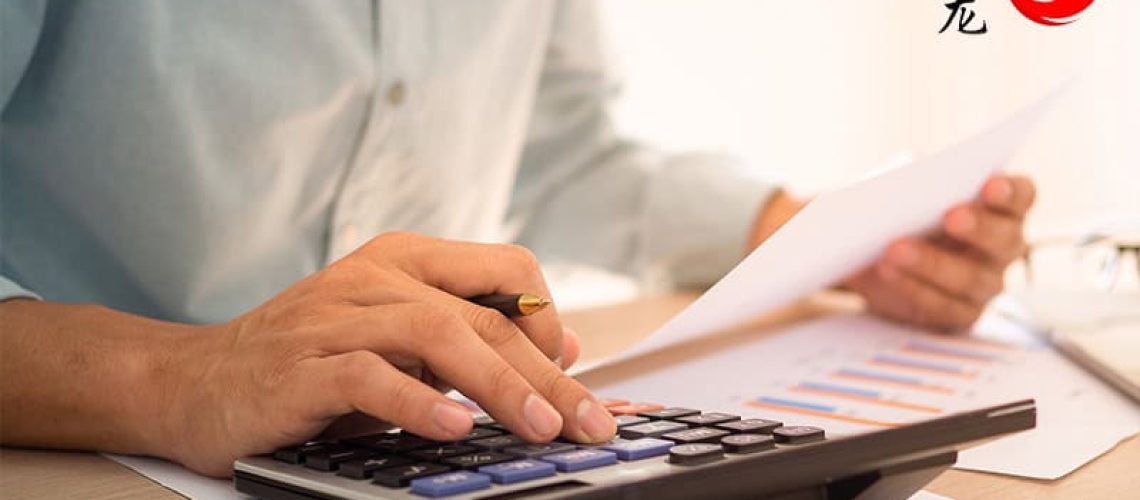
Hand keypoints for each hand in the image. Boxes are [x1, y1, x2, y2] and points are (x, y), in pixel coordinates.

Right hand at [163, 232, 614, 475]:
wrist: (194, 380)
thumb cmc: (309, 363)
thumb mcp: (396, 340)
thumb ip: (468, 336)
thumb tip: (560, 349)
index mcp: (405, 260)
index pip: (506, 270)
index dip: (549, 318)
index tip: (571, 372)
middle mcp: (375, 276)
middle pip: (485, 314)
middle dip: (546, 373)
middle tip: (589, 422)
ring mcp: (335, 317)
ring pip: (436, 334)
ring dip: (498, 385)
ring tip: (539, 427)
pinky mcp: (300, 365)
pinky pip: (368, 376)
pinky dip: (415, 402)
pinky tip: (453, 428)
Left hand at [846, 175, 1035, 330]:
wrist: (872, 260)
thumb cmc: (902, 213)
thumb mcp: (902, 189)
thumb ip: (911, 178)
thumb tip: (905, 175)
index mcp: (1001, 207)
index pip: (1021, 196)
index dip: (1010, 191)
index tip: (990, 184)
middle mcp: (1003, 247)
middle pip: (1004, 239)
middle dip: (979, 227)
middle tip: (951, 217)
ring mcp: (986, 284)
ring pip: (971, 278)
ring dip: (932, 263)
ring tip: (895, 249)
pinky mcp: (960, 314)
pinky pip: (943, 306)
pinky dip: (913, 287)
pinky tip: (888, 271)